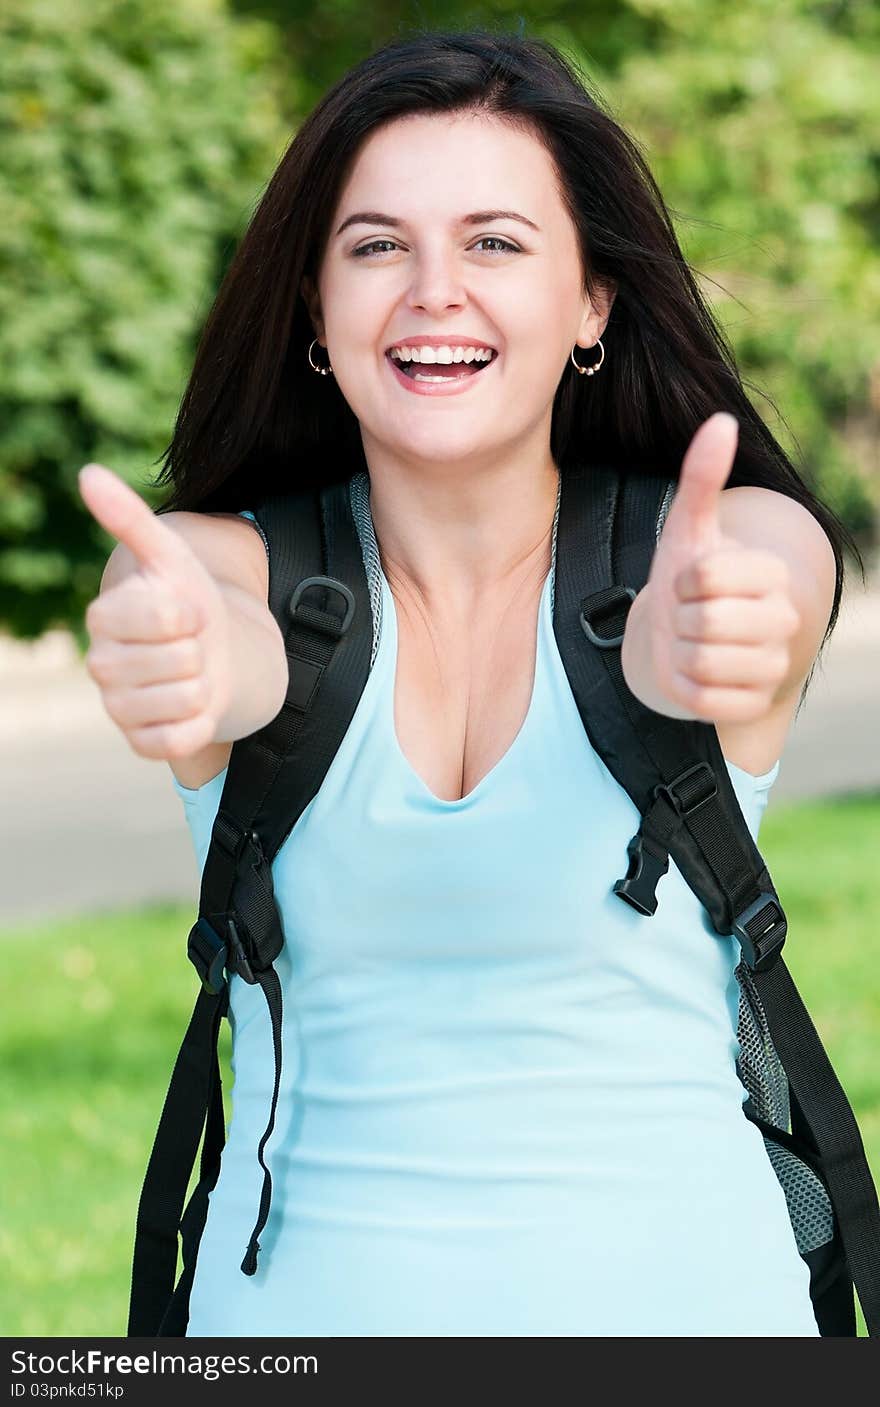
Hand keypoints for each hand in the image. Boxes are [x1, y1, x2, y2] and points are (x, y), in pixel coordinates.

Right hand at [79, 463, 233, 759]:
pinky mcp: (142, 742)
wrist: (212, 656)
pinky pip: (180, 740)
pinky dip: (200, 723)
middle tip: (193, 645)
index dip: (189, 612)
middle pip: (179, 659)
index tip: (188, 610)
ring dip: (205, 685)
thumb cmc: (188, 603)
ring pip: (185, 699)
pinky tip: (193, 708)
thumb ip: (130, 519)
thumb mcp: (171, 558)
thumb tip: (88, 473)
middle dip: (202, 649)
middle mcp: (101, 666)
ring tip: (194, 673)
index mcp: (103, 618)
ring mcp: (118, 708)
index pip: (160, 616)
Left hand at [630, 413, 799, 722]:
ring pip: (704, 663)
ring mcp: (772, 666)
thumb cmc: (686, 576)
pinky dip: (686, 689)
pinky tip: (693, 673)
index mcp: (772, 574)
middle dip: (680, 618)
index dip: (684, 580)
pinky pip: (706, 701)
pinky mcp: (753, 704)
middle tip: (686, 614)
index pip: (710, 577)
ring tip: (689, 641)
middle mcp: (783, 620)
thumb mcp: (687, 528)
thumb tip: (721, 421)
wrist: (684, 634)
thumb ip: (702, 477)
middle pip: (708, 623)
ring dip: (680, 653)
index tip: (689, 581)